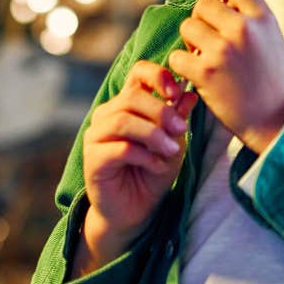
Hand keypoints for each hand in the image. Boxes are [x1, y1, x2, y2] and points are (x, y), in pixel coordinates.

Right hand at [74, 61, 197, 275]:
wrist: (136, 210)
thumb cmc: (154, 171)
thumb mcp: (175, 142)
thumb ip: (178, 118)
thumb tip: (190, 93)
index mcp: (127, 103)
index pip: (138, 72)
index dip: (158, 75)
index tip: (177, 92)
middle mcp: (107, 114)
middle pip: (132, 96)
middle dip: (162, 112)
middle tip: (182, 129)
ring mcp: (96, 136)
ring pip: (123, 120)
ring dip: (154, 134)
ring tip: (172, 150)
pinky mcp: (93, 159)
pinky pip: (120, 148)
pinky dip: (144, 156)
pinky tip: (157, 166)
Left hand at [169, 0, 283, 153]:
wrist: (279, 121)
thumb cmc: (275, 82)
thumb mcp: (273, 39)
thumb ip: (249, 18)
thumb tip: (218, 0)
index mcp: (263, 18)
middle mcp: (243, 29)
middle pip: (203, 5)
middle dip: (201, 21)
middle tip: (209, 40)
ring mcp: (223, 50)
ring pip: (187, 28)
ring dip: (191, 43)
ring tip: (205, 59)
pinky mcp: (206, 73)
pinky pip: (178, 56)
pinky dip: (183, 66)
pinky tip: (198, 76)